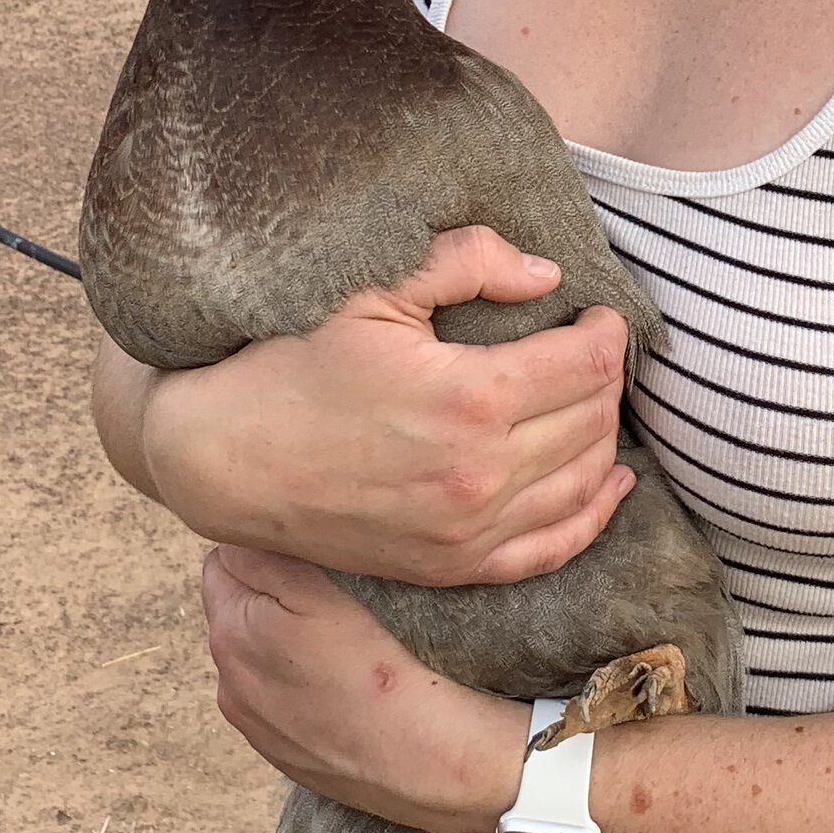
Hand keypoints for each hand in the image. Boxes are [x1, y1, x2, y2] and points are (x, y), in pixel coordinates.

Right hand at [97, 225, 637, 583]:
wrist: (224, 458)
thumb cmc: (292, 364)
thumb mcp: (371, 290)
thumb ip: (466, 263)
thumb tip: (546, 274)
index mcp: (470, 398)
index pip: (586, 364)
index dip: (607, 332)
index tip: (598, 313)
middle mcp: (481, 474)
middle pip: (592, 420)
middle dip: (606, 378)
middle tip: (591, 349)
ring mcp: (468, 533)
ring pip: (583, 483)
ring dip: (604, 437)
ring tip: (595, 400)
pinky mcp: (451, 568)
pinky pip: (550, 549)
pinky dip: (592, 516)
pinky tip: (609, 485)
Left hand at [199, 544, 527, 832]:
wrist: (417, 757)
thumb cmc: (372, 666)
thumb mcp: (312, 591)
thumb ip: (262, 557)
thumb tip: (234, 536)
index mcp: (227, 634)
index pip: (222, 564)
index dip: (264, 550)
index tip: (306, 556)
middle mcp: (227, 683)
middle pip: (238, 611)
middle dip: (269, 598)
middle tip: (330, 598)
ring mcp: (254, 725)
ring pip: (259, 657)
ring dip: (285, 644)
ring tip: (341, 645)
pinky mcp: (283, 754)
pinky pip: (281, 700)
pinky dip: (301, 687)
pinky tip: (342, 686)